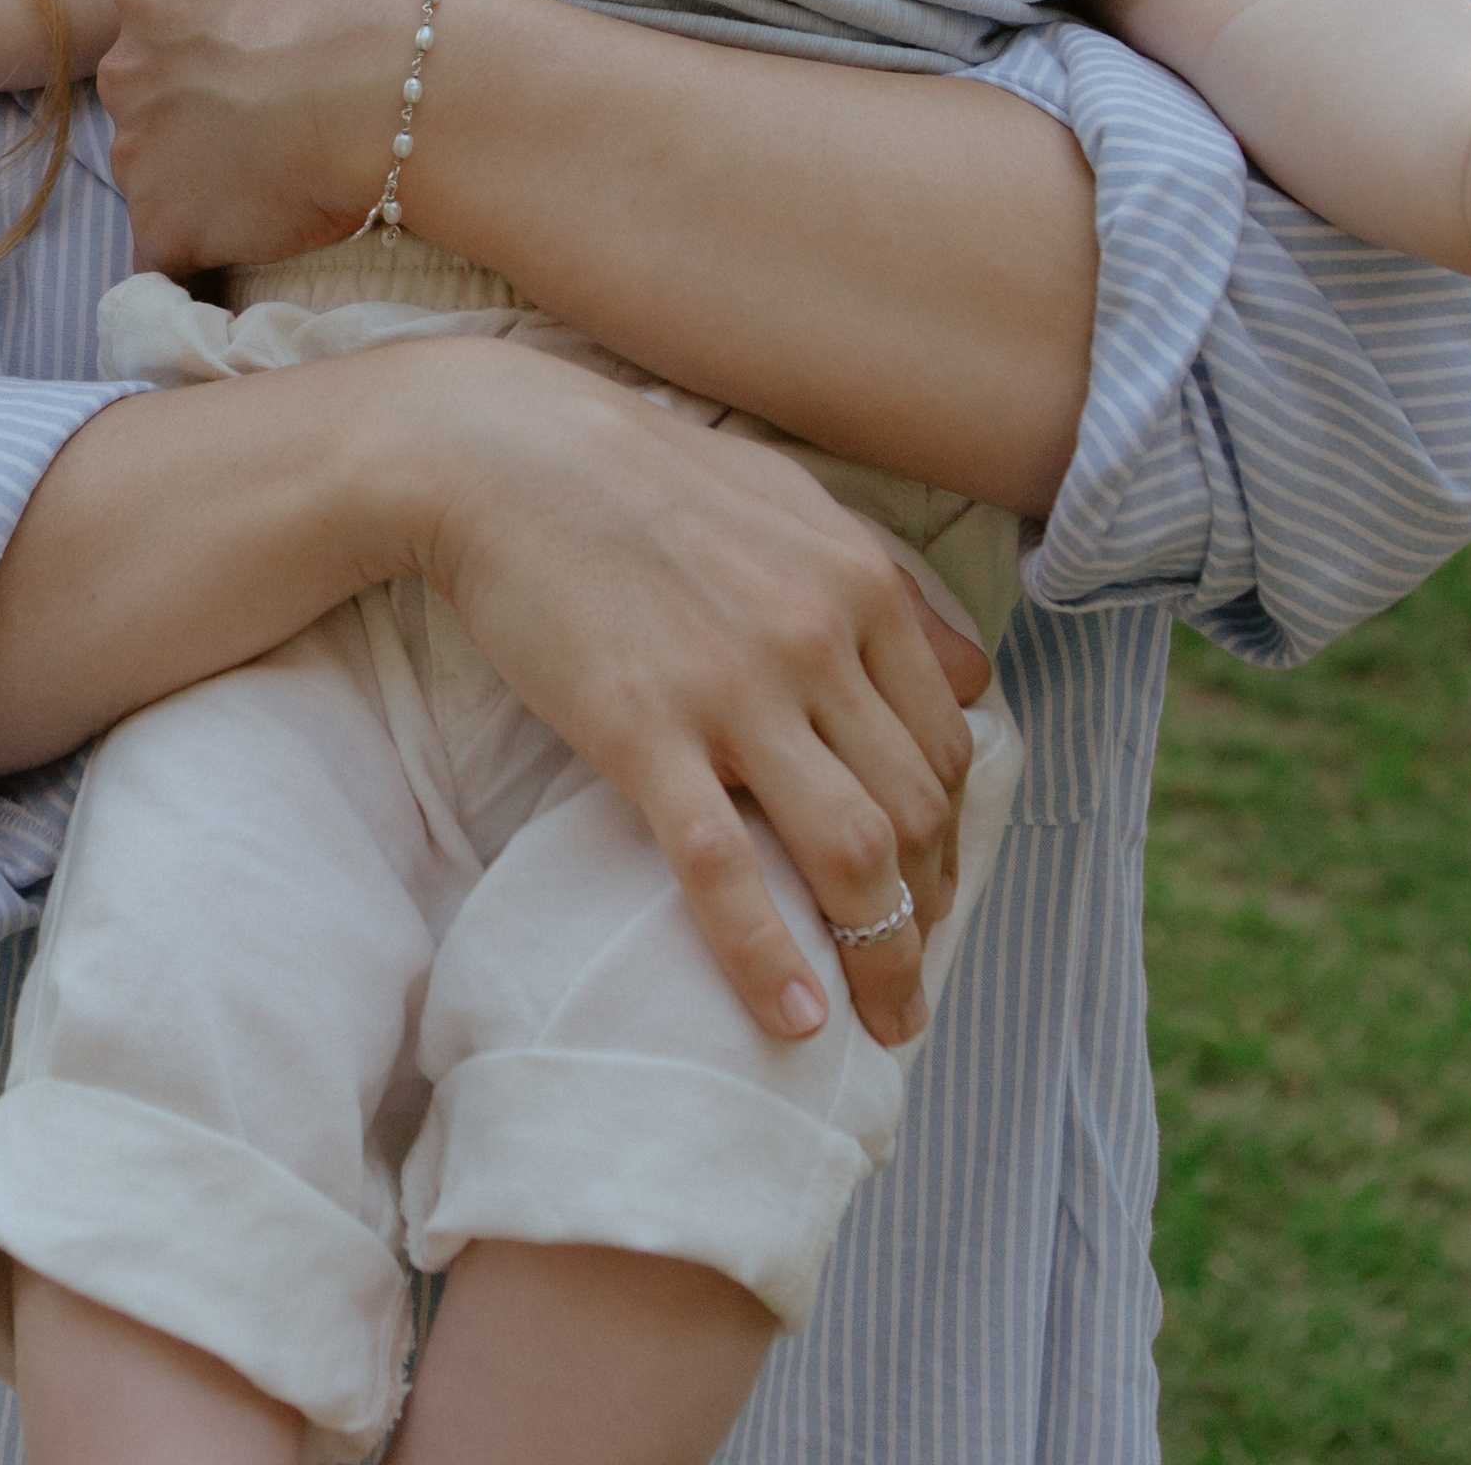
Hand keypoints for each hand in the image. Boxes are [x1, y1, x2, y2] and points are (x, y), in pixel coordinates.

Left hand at [96, 0, 416, 270]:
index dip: (224, 32)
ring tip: (282, 175)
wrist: (384, 75)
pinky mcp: (165, 222)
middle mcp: (122, 62)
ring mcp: (137, 148)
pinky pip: (170, 247)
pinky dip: (200, 247)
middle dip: (205, 103)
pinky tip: (249, 238)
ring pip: (160, 166)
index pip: (165, 11)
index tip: (277, 46)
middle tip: (284, 111)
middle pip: (155, 90)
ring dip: (205, 174)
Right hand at [415, 346, 983, 1048]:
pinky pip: (721, 867)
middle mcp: (814, 639)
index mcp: (856, 585)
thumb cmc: (639, 474)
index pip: (941, 744)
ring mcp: (731, 689)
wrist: (499, 452)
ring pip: (848, 852)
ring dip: (883, 954)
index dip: (948, 834)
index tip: (929, 888)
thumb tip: (970, 680)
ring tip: (881, 1018)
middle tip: (909, 970)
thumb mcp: (788, 503)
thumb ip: (882, 589)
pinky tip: (792, 1018)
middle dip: (930, 909)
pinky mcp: (641, 730)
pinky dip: (766, 956)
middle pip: (912, 812)